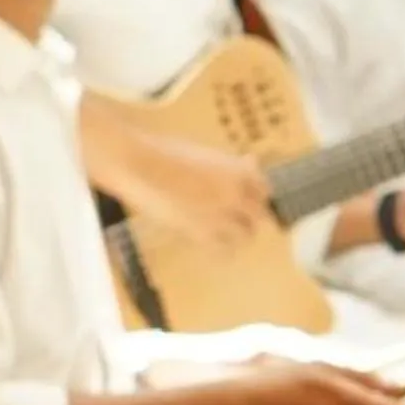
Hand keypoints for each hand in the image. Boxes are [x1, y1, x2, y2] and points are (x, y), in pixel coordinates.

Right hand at [119, 136, 268, 250]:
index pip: (265, 191)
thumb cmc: (165, 152)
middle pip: (259, 215)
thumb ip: (230, 163)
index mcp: (240, 172)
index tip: (246, 201)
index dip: (254, 197)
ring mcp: (222, 215)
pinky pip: (225, 251)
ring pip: (246, 236)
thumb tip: (250, 161)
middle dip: (248, 217)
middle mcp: (238, 194)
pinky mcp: (202, 232)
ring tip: (222, 234)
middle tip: (234, 219)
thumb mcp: (205, 152)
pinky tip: (211, 246)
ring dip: (236, 235)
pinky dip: (221, 251)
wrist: (139, 164)